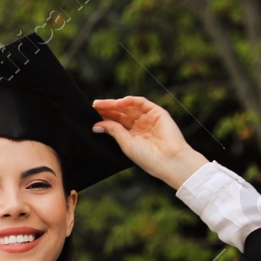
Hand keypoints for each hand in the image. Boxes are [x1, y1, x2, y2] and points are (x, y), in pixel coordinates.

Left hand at [90, 96, 208, 190]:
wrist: (168, 160)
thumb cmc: (148, 157)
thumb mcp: (126, 144)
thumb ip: (114, 131)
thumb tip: (96, 125)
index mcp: (132, 135)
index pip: (116, 122)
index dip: (104, 117)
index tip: (91, 114)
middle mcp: (140, 125)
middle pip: (121, 113)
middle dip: (107, 108)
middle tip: (94, 106)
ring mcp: (149, 118)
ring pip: (129, 107)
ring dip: (115, 104)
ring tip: (102, 104)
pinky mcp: (157, 112)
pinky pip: (141, 103)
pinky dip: (130, 101)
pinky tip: (118, 103)